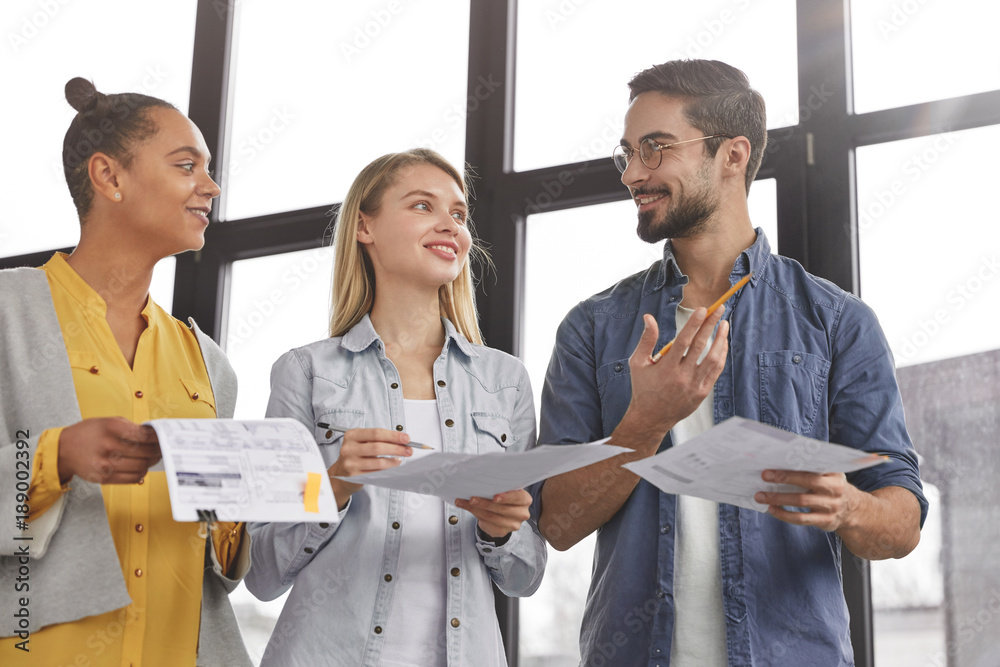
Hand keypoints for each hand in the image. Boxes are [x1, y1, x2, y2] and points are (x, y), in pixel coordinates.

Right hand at [57, 417, 159, 484]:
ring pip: (140, 466)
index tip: (164, 437)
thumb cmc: (88, 433)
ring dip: (151, 462)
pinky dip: (140, 473)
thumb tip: (154, 435)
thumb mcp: (107, 421)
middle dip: (158, 450)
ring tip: (153, 458)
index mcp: (111, 427)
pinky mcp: (103, 478)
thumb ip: (129, 427)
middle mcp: (108, 445)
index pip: (144, 436)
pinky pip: (131, 478)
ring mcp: (105, 464)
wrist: (63, 450)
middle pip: (145, 452)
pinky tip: (141, 467)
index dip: (158, 438)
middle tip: (163, 449)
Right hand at [327, 428, 413, 509]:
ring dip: (394, 460)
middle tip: (409, 450)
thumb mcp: (362, 443)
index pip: (376, 433)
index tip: (407, 438)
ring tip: (401, 459)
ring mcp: (350, 463)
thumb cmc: (356, 455)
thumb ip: (379, 440)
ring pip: (378, 461)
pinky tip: (393, 466)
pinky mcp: (354, 476)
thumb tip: (402, 440)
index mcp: (352, 435)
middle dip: (397, 448)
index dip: (393, 436)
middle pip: (378, 447)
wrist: (340, 474)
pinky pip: (375, 472)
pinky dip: (387, 469)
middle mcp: (349, 448)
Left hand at [455, 488, 531, 539]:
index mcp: (525, 499)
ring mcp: (513, 525)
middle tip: (472, 499)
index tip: (495, 496)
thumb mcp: (504, 490)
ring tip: (465, 503)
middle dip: (485, 503)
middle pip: (503, 509)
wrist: (501, 513)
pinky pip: (488, 525)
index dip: (506, 497)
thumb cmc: (503, 496)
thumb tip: (479, 482)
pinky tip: (468, 509)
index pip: (518, 497)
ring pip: (493, 518)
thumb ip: (497, 488)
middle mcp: (522, 513)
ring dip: (477, 510)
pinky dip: (476, 516)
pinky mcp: (503, 532)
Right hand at [624, 309, 728, 436]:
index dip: (694, 324)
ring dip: (721, 340)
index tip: (702, 309)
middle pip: (701, 346)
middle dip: (711, 325)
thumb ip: (646, 339)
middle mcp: (682, 377)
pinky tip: (722, 344)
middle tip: (718, 309)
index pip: (683, 341)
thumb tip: (649, 318)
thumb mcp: (638, 363)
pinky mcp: (702, 393)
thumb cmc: (643, 388)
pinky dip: (720, 356)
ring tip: (724, 324)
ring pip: (713, 359)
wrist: (651, 418)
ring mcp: (694, 386)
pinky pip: (715, 371)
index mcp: (666, 368)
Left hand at [753, 470, 860, 531]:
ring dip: (778, 498)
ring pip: (801, 501)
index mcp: (835, 474)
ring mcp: (831, 507)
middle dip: (784, 478)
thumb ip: (812, 468)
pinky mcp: (825, 521)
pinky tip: (772, 509)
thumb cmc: (833, 487)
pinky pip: (801, 519)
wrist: (854, 511)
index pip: (814, 466)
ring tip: (761, 496)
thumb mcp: (830, 475)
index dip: (795, 464)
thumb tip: (781, 460)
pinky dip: (784, 514)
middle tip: (764, 476)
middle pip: (807, 482)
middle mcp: (835, 489)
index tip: (776, 462)